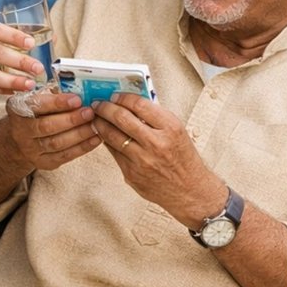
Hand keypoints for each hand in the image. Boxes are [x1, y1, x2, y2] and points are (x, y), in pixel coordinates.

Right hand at [0, 90, 100, 172]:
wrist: (21, 140)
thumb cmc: (36, 114)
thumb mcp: (37, 100)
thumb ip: (53, 94)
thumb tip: (81, 89)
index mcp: (18, 110)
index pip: (37, 106)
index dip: (58, 103)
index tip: (77, 99)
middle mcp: (21, 131)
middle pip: (47, 127)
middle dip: (71, 119)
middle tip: (90, 112)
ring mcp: (31, 149)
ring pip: (57, 143)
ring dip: (79, 134)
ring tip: (96, 124)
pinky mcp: (43, 162)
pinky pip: (65, 156)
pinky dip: (83, 147)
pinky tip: (96, 138)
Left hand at [91, 93, 213, 220]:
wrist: (189, 190)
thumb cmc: (184, 160)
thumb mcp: (177, 132)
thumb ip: (156, 118)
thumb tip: (130, 104)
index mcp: (170, 128)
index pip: (139, 104)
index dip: (122, 97)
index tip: (115, 96)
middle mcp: (155, 143)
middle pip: (121, 118)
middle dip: (105, 108)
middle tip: (99, 104)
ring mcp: (141, 160)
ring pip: (111, 135)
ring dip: (100, 124)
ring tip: (96, 119)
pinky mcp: (131, 174)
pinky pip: (113, 153)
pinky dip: (107, 142)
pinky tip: (105, 136)